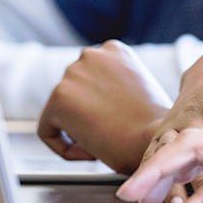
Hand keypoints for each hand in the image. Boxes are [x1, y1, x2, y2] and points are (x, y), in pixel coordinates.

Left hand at [36, 40, 171, 172]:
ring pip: (60, 111)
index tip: (113, 119)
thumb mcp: (140, 89)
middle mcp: (90, 55)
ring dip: (76, 129)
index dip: (99, 104)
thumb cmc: (155, 124)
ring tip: (102, 141)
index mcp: (113, 49)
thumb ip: (115, 85)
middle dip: (86, 114)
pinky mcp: (58, 98)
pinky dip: (62, 147)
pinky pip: (47, 130)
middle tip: (107, 132)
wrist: (155, 138)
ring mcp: (73, 74)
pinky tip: (89, 152)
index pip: (89, 77)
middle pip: (73, 92)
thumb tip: (95, 103)